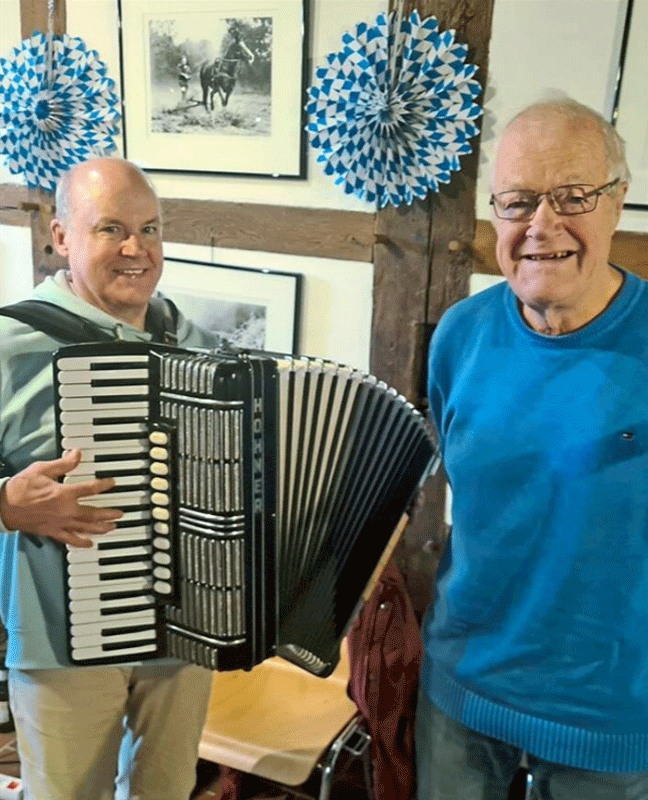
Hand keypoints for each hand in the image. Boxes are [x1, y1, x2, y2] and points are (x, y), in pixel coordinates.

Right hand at [0, 449, 122, 547]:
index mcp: (64, 493)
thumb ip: (63, 464)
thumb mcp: (42, 470)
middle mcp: (65, 510)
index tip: (113, 483)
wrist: (4, 506)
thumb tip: (77, 453)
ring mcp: (60, 523)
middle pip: (93, 513)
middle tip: (120, 513)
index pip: (91, 489)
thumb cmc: (21, 487)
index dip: (104, 485)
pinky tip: (90, 543)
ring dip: (101, 528)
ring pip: (85, 528)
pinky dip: (81, 542)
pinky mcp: (52, 532)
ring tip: (112, 527)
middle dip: (109, 513)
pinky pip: (70, 539)